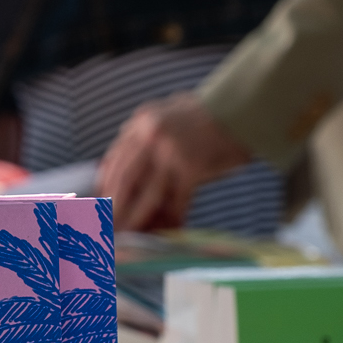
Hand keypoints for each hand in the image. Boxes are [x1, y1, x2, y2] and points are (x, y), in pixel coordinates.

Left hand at [98, 92, 253, 231]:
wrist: (241, 109)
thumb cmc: (207, 114)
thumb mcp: (168, 112)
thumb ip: (145, 133)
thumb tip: (118, 163)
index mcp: (143, 121)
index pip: (116, 156)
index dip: (106, 182)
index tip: (101, 200)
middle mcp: (152, 135)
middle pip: (125, 177)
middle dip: (114, 205)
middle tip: (107, 224)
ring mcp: (172, 152)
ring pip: (147, 193)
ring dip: (136, 217)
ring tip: (128, 233)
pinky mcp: (192, 168)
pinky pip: (177, 200)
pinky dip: (173, 218)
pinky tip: (171, 229)